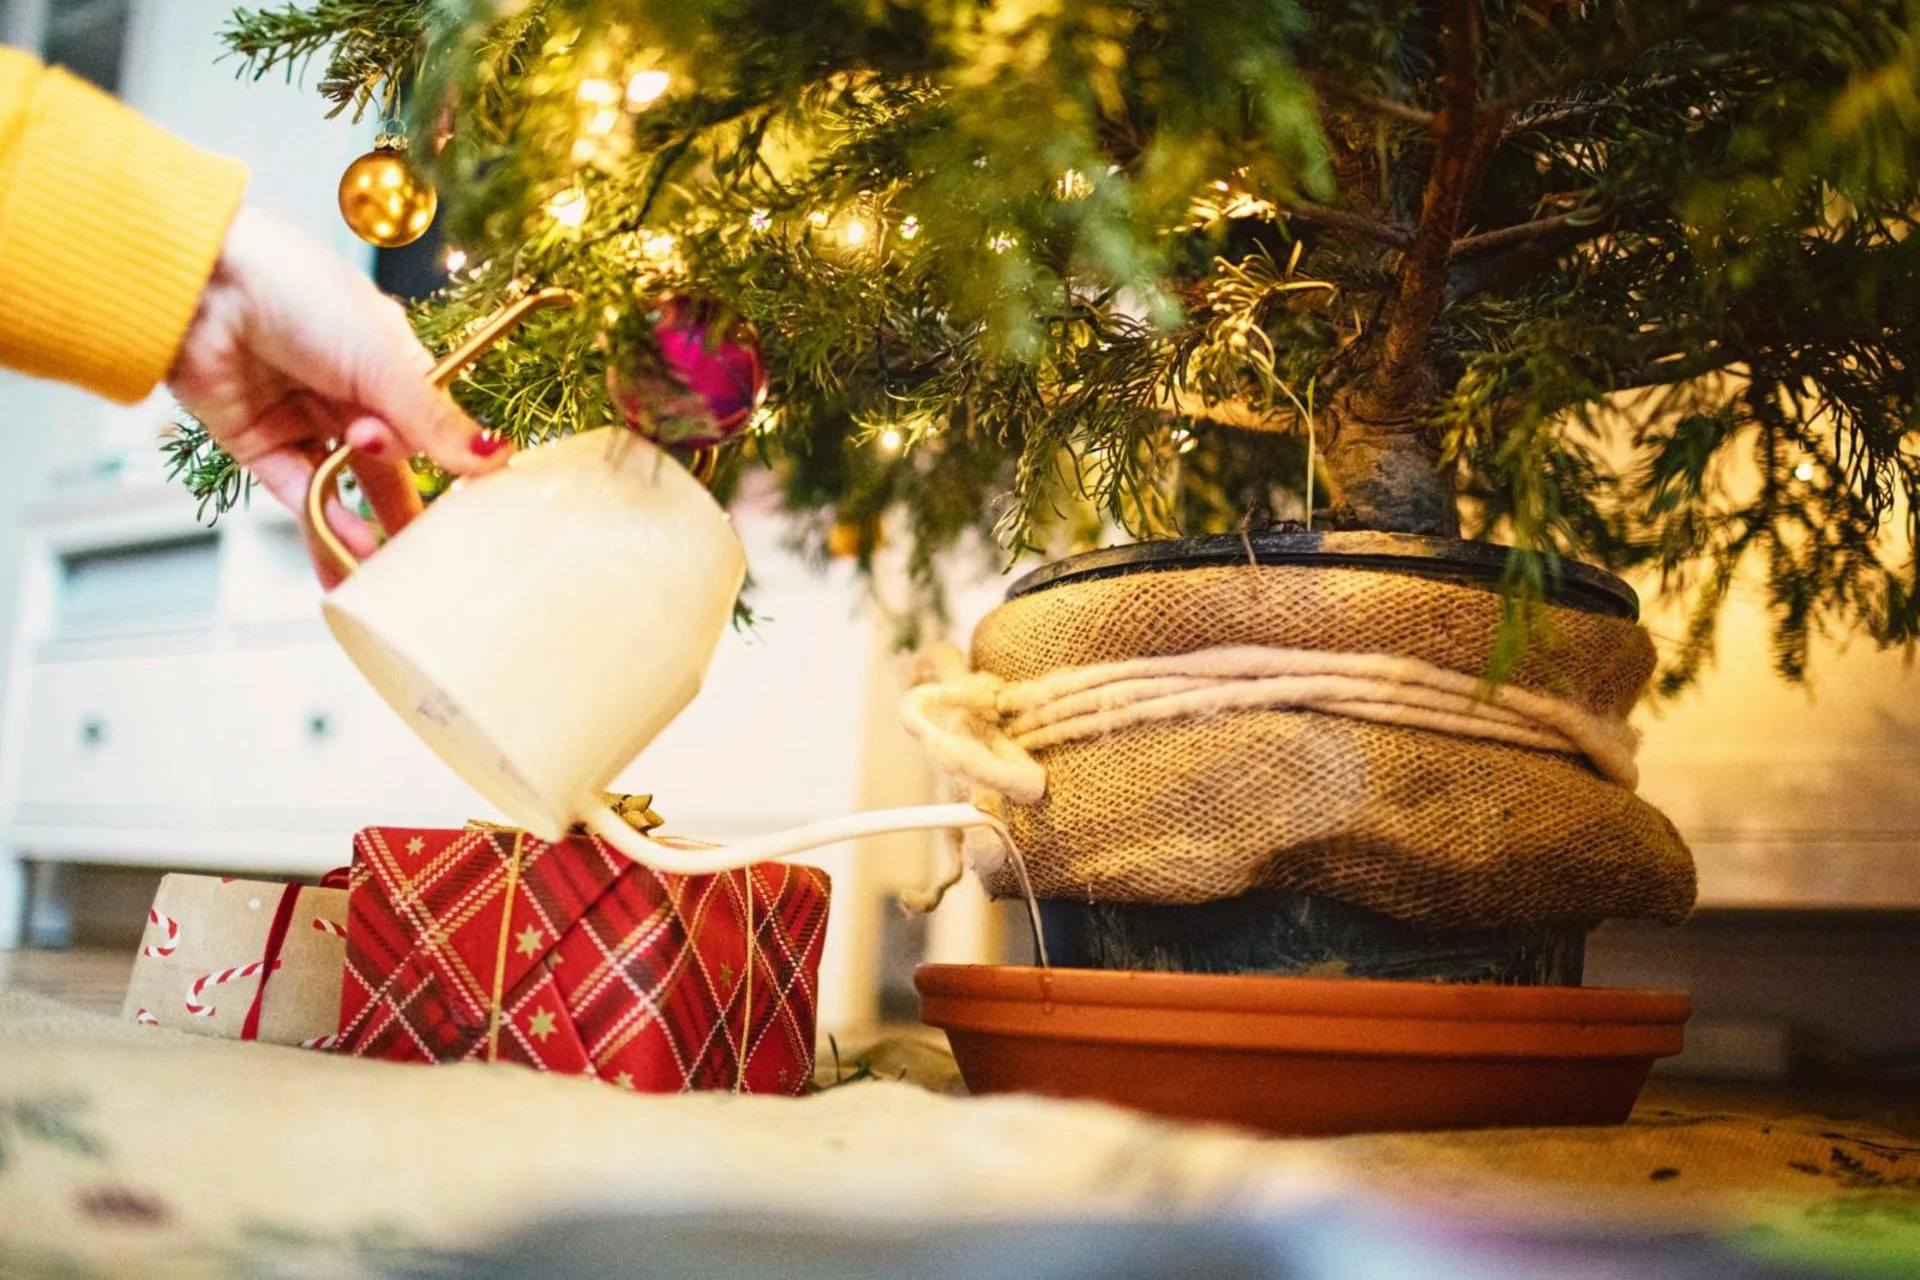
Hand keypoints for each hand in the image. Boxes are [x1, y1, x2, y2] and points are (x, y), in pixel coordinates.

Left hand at [168, 208, 509, 585]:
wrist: (200, 284)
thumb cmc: (298, 292)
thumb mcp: (382, 361)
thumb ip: (433, 421)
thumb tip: (494, 457)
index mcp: (388, 362)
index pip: (431, 427)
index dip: (451, 466)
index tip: (477, 506)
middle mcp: (348, 392)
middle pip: (390, 466)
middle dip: (410, 510)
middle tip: (437, 557)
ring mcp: (303, 418)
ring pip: (345, 486)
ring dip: (367, 526)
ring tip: (390, 571)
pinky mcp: (257, 442)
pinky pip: (298, 493)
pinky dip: (324, 522)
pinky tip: (352, 549)